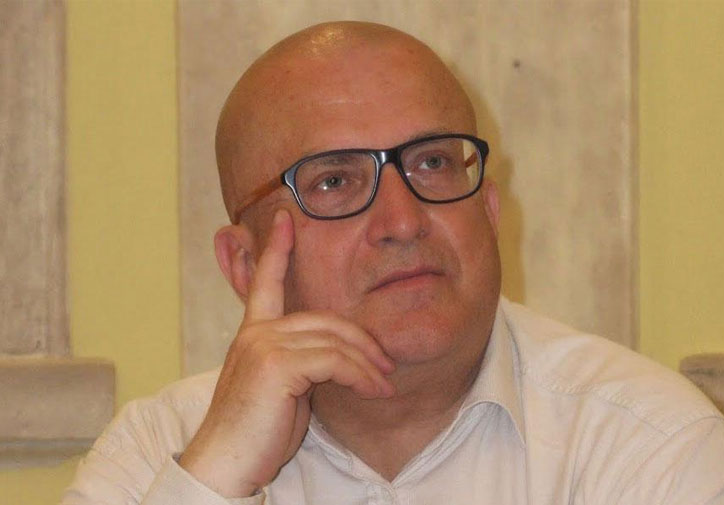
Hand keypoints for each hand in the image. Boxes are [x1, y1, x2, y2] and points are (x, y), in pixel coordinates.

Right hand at [179, 209, 394, 496]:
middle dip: (362, 339)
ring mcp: (263, 345)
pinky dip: (361, 375)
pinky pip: (334, 361)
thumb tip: (337, 360)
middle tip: (386, 364)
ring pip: (335, 340)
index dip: (276, 248)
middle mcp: (256, 333)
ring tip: (385, 384)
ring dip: (368, 364)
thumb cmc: (255, 434)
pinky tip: (374, 391)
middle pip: (326, 318)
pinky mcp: (276, 365)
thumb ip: (302, 364)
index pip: (265, 282)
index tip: (286, 218)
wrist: (224, 466)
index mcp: (253, 334)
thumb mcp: (283, 391)